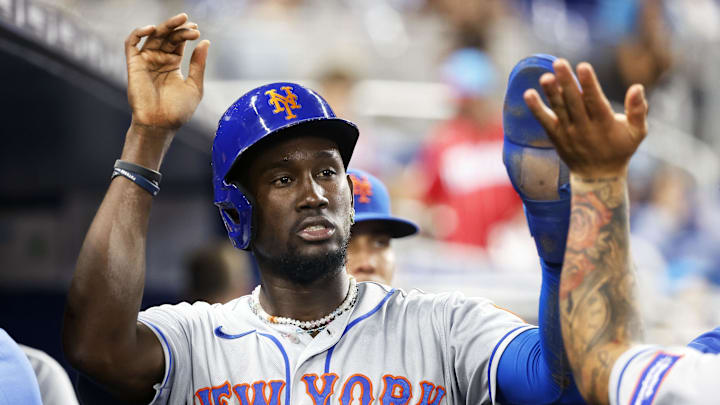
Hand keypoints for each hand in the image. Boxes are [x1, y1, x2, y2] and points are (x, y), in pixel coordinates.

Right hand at [125, 13, 209, 132]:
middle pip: (167, 36)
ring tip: (179, 20)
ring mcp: (146, 61)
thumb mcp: (194, 85)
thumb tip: (205, 41)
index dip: (186, 33)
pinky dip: (138, 32)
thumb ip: (198, 64)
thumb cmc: (178, 110)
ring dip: (164, 26)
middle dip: (178, 28)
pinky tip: (152, 29)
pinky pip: (131, 43)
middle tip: (189, 22)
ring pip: (152, 36)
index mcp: (172, 64)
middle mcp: (158, 60)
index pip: (178, 42)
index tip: (197, 31)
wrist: (161, 124)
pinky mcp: (134, 64)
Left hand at [523, 59, 647, 178]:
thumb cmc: (620, 148)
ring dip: (550, 92)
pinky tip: (528, 94)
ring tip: (545, 77)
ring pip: (559, 109)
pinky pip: (544, 121)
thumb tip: (637, 87)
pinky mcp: (556, 136)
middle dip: (566, 82)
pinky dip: (536, 108)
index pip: (595, 101)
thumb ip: (638, 110)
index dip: (589, 84)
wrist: (597, 176)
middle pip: (574, 102)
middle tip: (559, 63)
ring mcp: (568, 133)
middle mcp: (584, 128)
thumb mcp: (637, 132)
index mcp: (605, 124)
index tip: (583, 66)